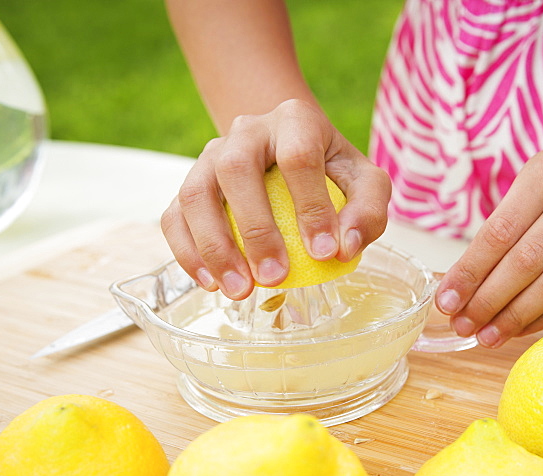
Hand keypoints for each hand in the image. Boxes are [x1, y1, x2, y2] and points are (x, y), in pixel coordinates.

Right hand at [161, 99, 390, 299]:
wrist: (287, 150)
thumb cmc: (330, 172)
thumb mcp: (365, 182)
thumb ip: (367, 210)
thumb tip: (342, 248)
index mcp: (294, 119)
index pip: (299, 157)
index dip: (311, 206)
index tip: (325, 253)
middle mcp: (246, 130)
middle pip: (236, 168)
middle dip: (254, 228)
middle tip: (274, 277)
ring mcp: (210, 154)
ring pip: (196, 193)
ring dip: (214, 246)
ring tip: (239, 290)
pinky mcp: (189, 183)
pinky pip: (175, 216)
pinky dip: (187, 252)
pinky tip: (210, 283)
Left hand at [435, 137, 542, 347]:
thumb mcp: (539, 181)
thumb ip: (506, 225)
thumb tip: (463, 286)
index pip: (500, 231)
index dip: (470, 272)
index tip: (446, 301)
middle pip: (526, 261)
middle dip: (488, 300)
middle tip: (462, 325)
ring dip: (516, 317)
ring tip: (487, 335)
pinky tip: (521, 328)